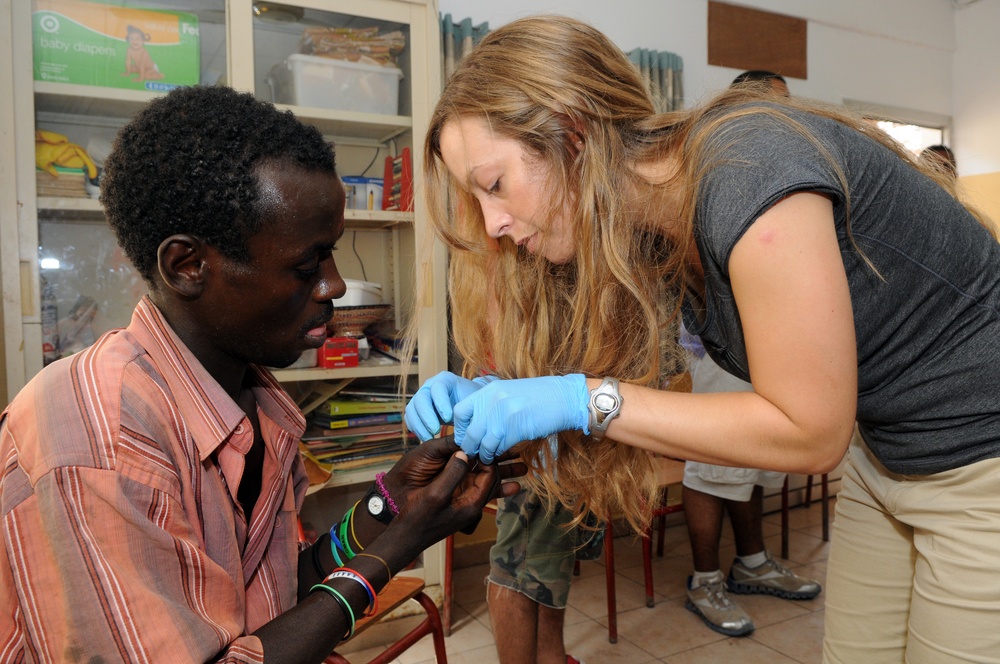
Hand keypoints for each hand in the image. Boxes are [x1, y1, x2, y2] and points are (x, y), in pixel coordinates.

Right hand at [381, 437, 525, 553]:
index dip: (488, 458)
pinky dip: (474, 470)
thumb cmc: (418, 518)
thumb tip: (465, 453)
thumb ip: (453, 473)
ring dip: (489, 465)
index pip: (491, 476)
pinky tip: (472, 458)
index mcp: (472, 504)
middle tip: (491, 441)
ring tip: (504, 452)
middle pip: (492, 479)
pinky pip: (469, 483)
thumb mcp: (435, 494)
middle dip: (496, 461)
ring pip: (482, 480)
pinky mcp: (454, 500)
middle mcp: (472, 504)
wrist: (403, 538)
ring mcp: (464, 503)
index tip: (478, 443)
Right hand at [404, 371, 495, 440]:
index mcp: (445, 380)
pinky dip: (416, 429)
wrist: (467, 403)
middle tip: (436, 431)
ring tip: (430, 438)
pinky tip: (425, 438)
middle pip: (421, 398)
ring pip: (412, 409)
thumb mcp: (473, 402)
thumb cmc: (471, 402)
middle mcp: (429, 386)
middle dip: (427, 416)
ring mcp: (421, 397)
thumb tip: (465, 426)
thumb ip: (468, 410)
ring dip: (419, 425)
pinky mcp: (416, 409)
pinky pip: (410, 418)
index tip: (448, 418)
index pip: (437, 388)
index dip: (441, 403)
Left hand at [452, 374, 589, 463]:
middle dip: (470, 446)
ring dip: (484, 453)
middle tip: (473, 452)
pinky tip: (500, 454)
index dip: (459, 428)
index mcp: (488, 390)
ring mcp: (505, 414)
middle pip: (470, 431)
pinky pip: (500, 446)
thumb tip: (474, 423)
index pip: (460, 411)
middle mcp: (493, 400)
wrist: (565, 398)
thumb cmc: (538, 397)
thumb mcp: (508, 392)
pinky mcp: (517, 428)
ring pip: (483, 442)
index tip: (465, 436)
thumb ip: (490, 405)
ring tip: (486, 457)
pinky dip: (498, 453)